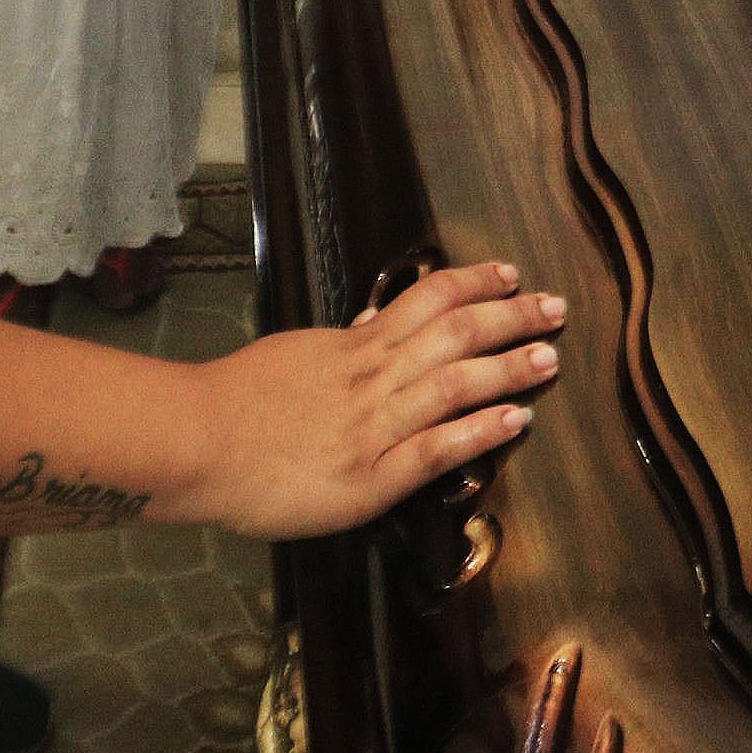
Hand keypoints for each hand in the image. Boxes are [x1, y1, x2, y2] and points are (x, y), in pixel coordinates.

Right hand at [186, 260, 563, 539]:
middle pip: (455, 332)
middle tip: (555, 308)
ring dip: (509, 369)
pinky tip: (517, 421)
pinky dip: (481, 431)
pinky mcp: (371, 478)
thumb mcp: (294, 354)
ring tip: (550, 358)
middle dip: (511, 318)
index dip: (475, 283)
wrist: (196, 442)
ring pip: (456, 384)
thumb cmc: (234, 401)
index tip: (510, 274)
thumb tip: (373, 322)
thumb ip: (341, 344)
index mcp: (354, 347)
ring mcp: (374, 427)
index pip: (427, 299)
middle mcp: (373, 378)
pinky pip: (437, 449)